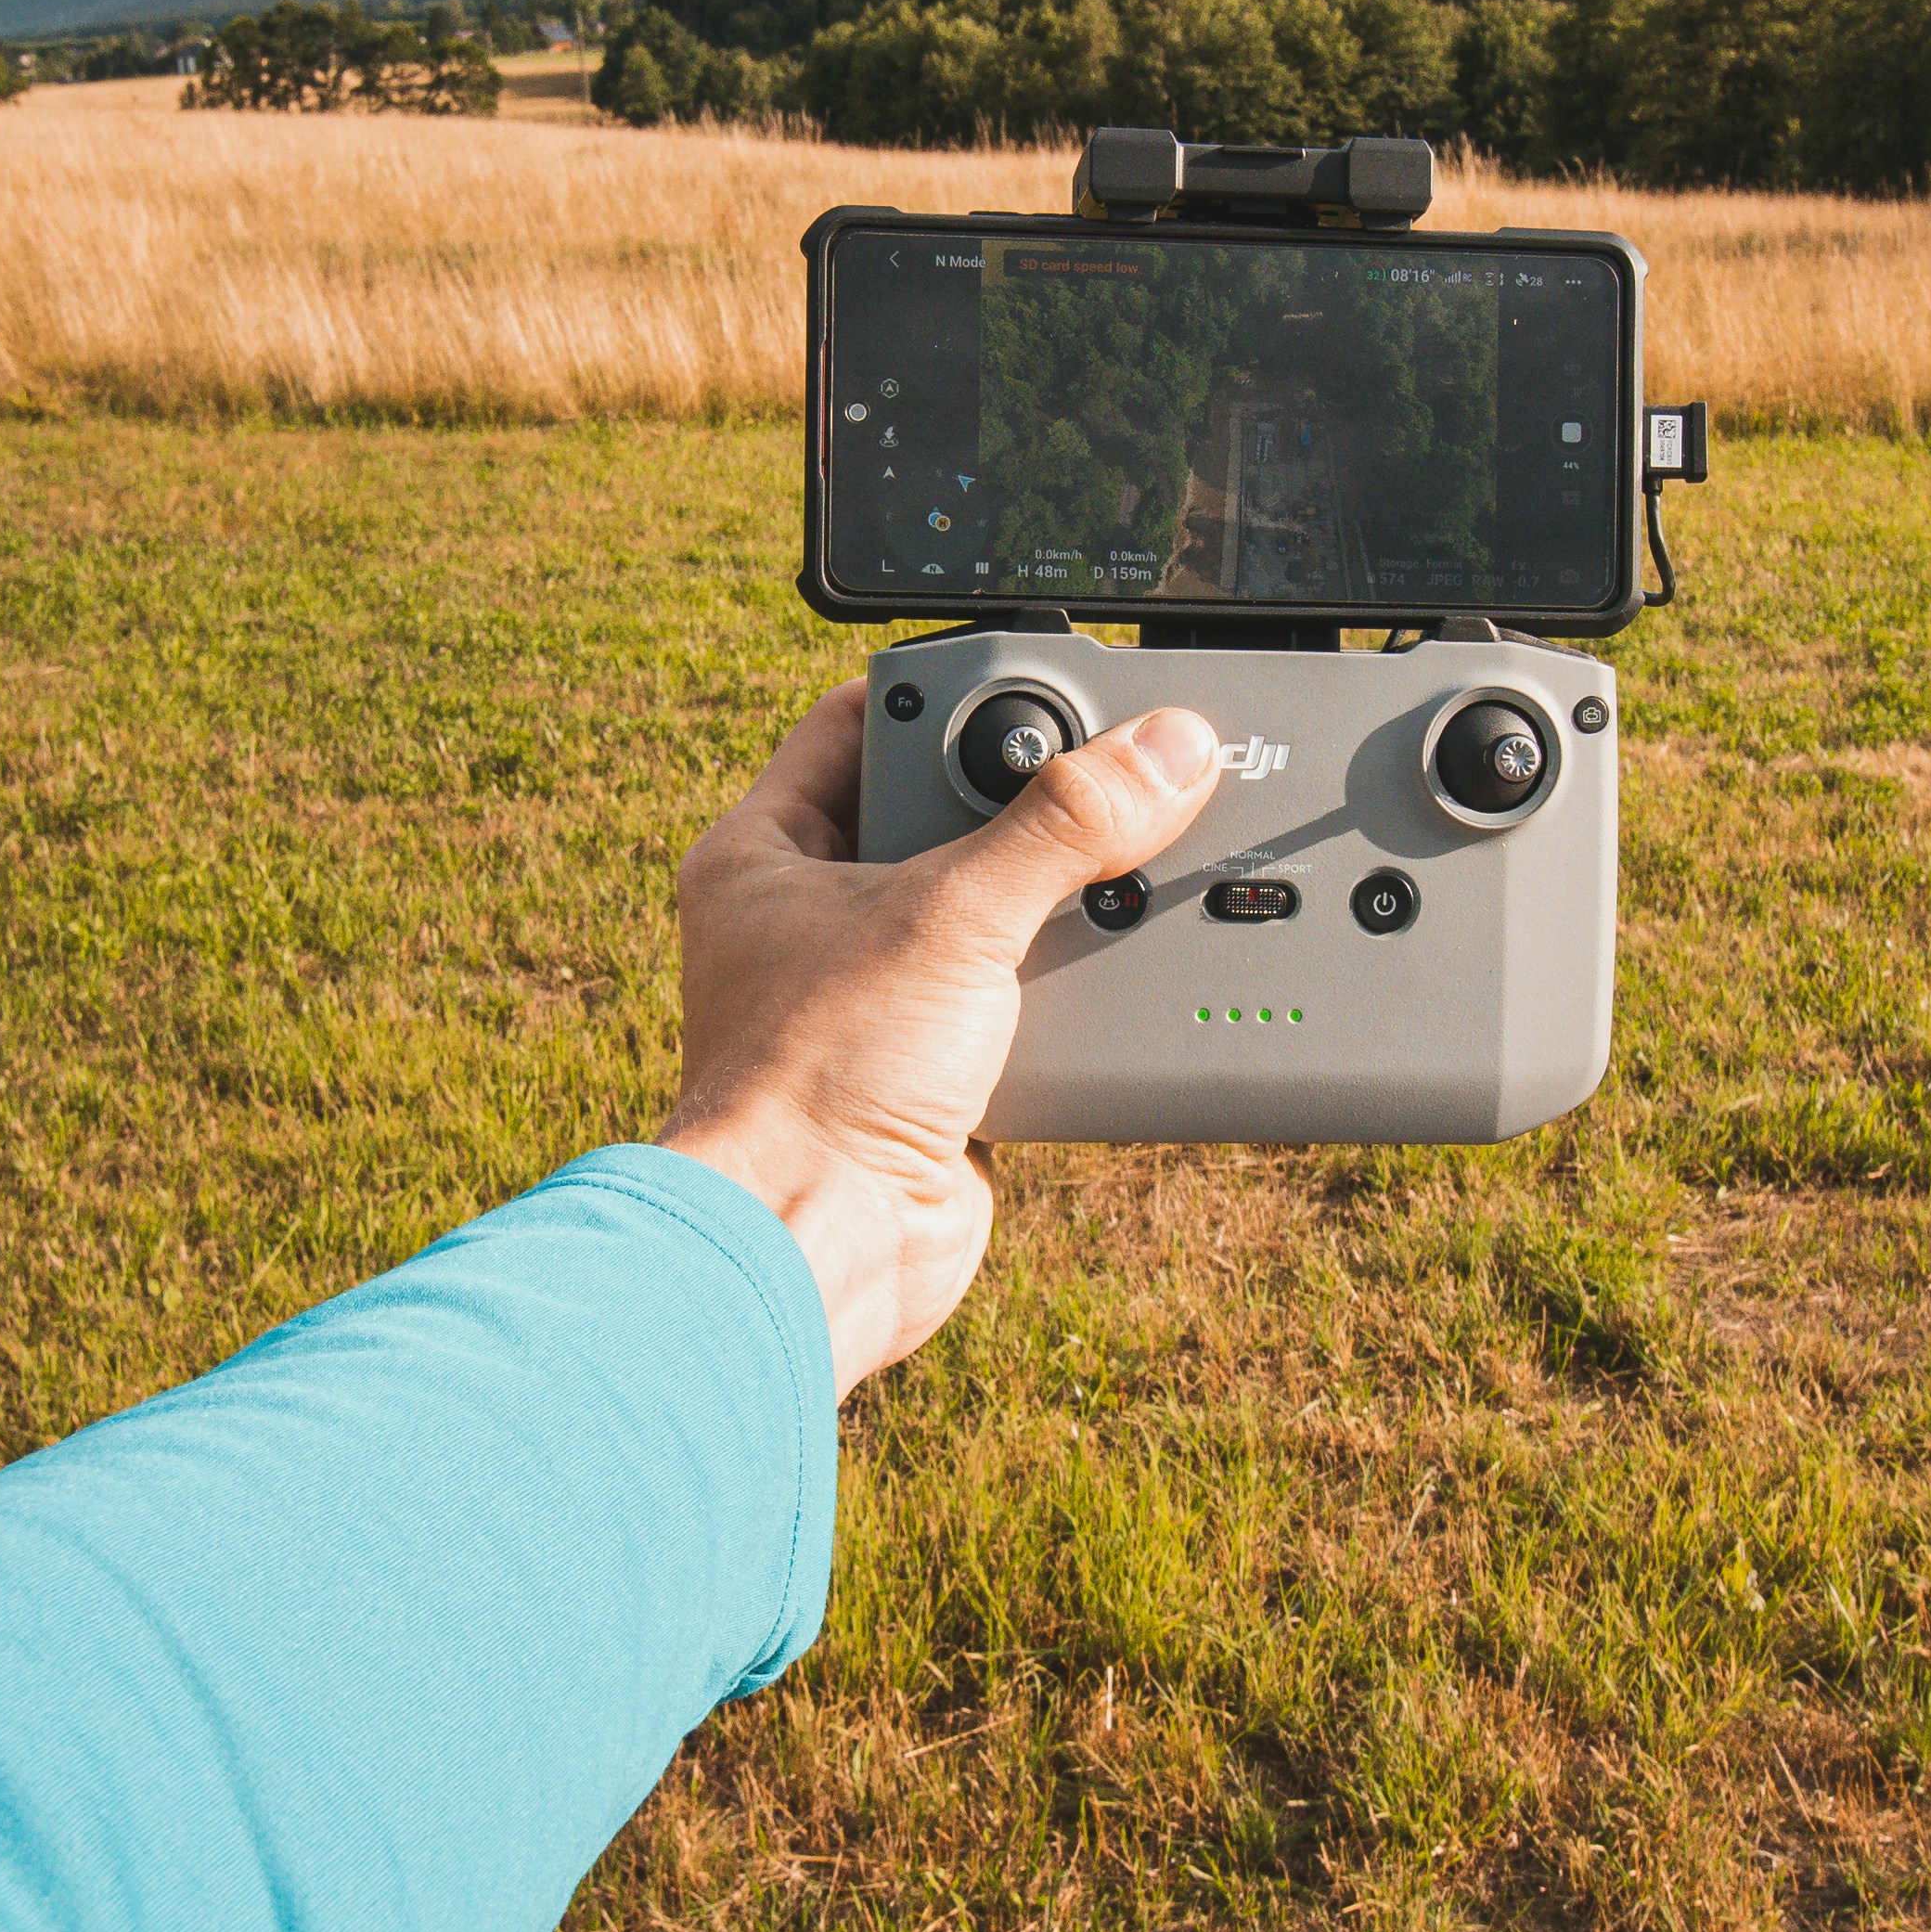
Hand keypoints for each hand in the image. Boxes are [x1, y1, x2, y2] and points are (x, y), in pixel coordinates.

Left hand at [660, 679, 1225, 1391]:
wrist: (821, 1251)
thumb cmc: (817, 1081)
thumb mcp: (956, 915)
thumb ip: (1065, 825)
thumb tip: (1164, 749)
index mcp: (765, 852)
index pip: (861, 720)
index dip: (948, 693)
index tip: (1039, 680)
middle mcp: (810, 921)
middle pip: (942, 812)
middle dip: (1025, 802)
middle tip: (1110, 771)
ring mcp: (872, 1000)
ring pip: (989, 911)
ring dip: (1057, 900)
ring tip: (1128, 860)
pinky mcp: (932, 1073)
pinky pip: (1018, 999)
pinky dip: (1070, 987)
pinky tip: (1117, 963)